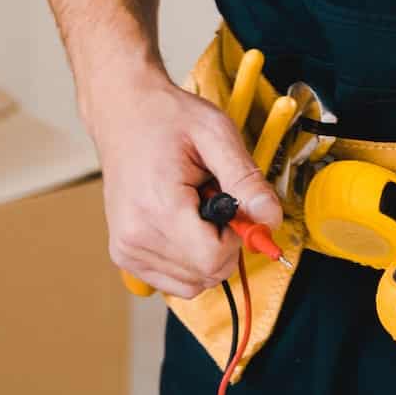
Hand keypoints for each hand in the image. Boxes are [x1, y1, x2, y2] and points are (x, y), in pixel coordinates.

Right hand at [85, 65, 282, 299]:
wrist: (124, 111)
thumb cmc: (167, 118)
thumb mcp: (216, 133)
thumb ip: (246, 179)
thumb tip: (271, 219)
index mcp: (158, 207)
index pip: (213, 259)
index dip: (236, 237)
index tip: (232, 205)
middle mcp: (135, 236)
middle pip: (205, 274)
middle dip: (223, 242)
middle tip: (211, 198)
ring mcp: (126, 249)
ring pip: (191, 283)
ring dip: (206, 251)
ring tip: (194, 205)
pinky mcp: (124, 255)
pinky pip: (173, 280)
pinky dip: (188, 259)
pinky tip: (183, 220)